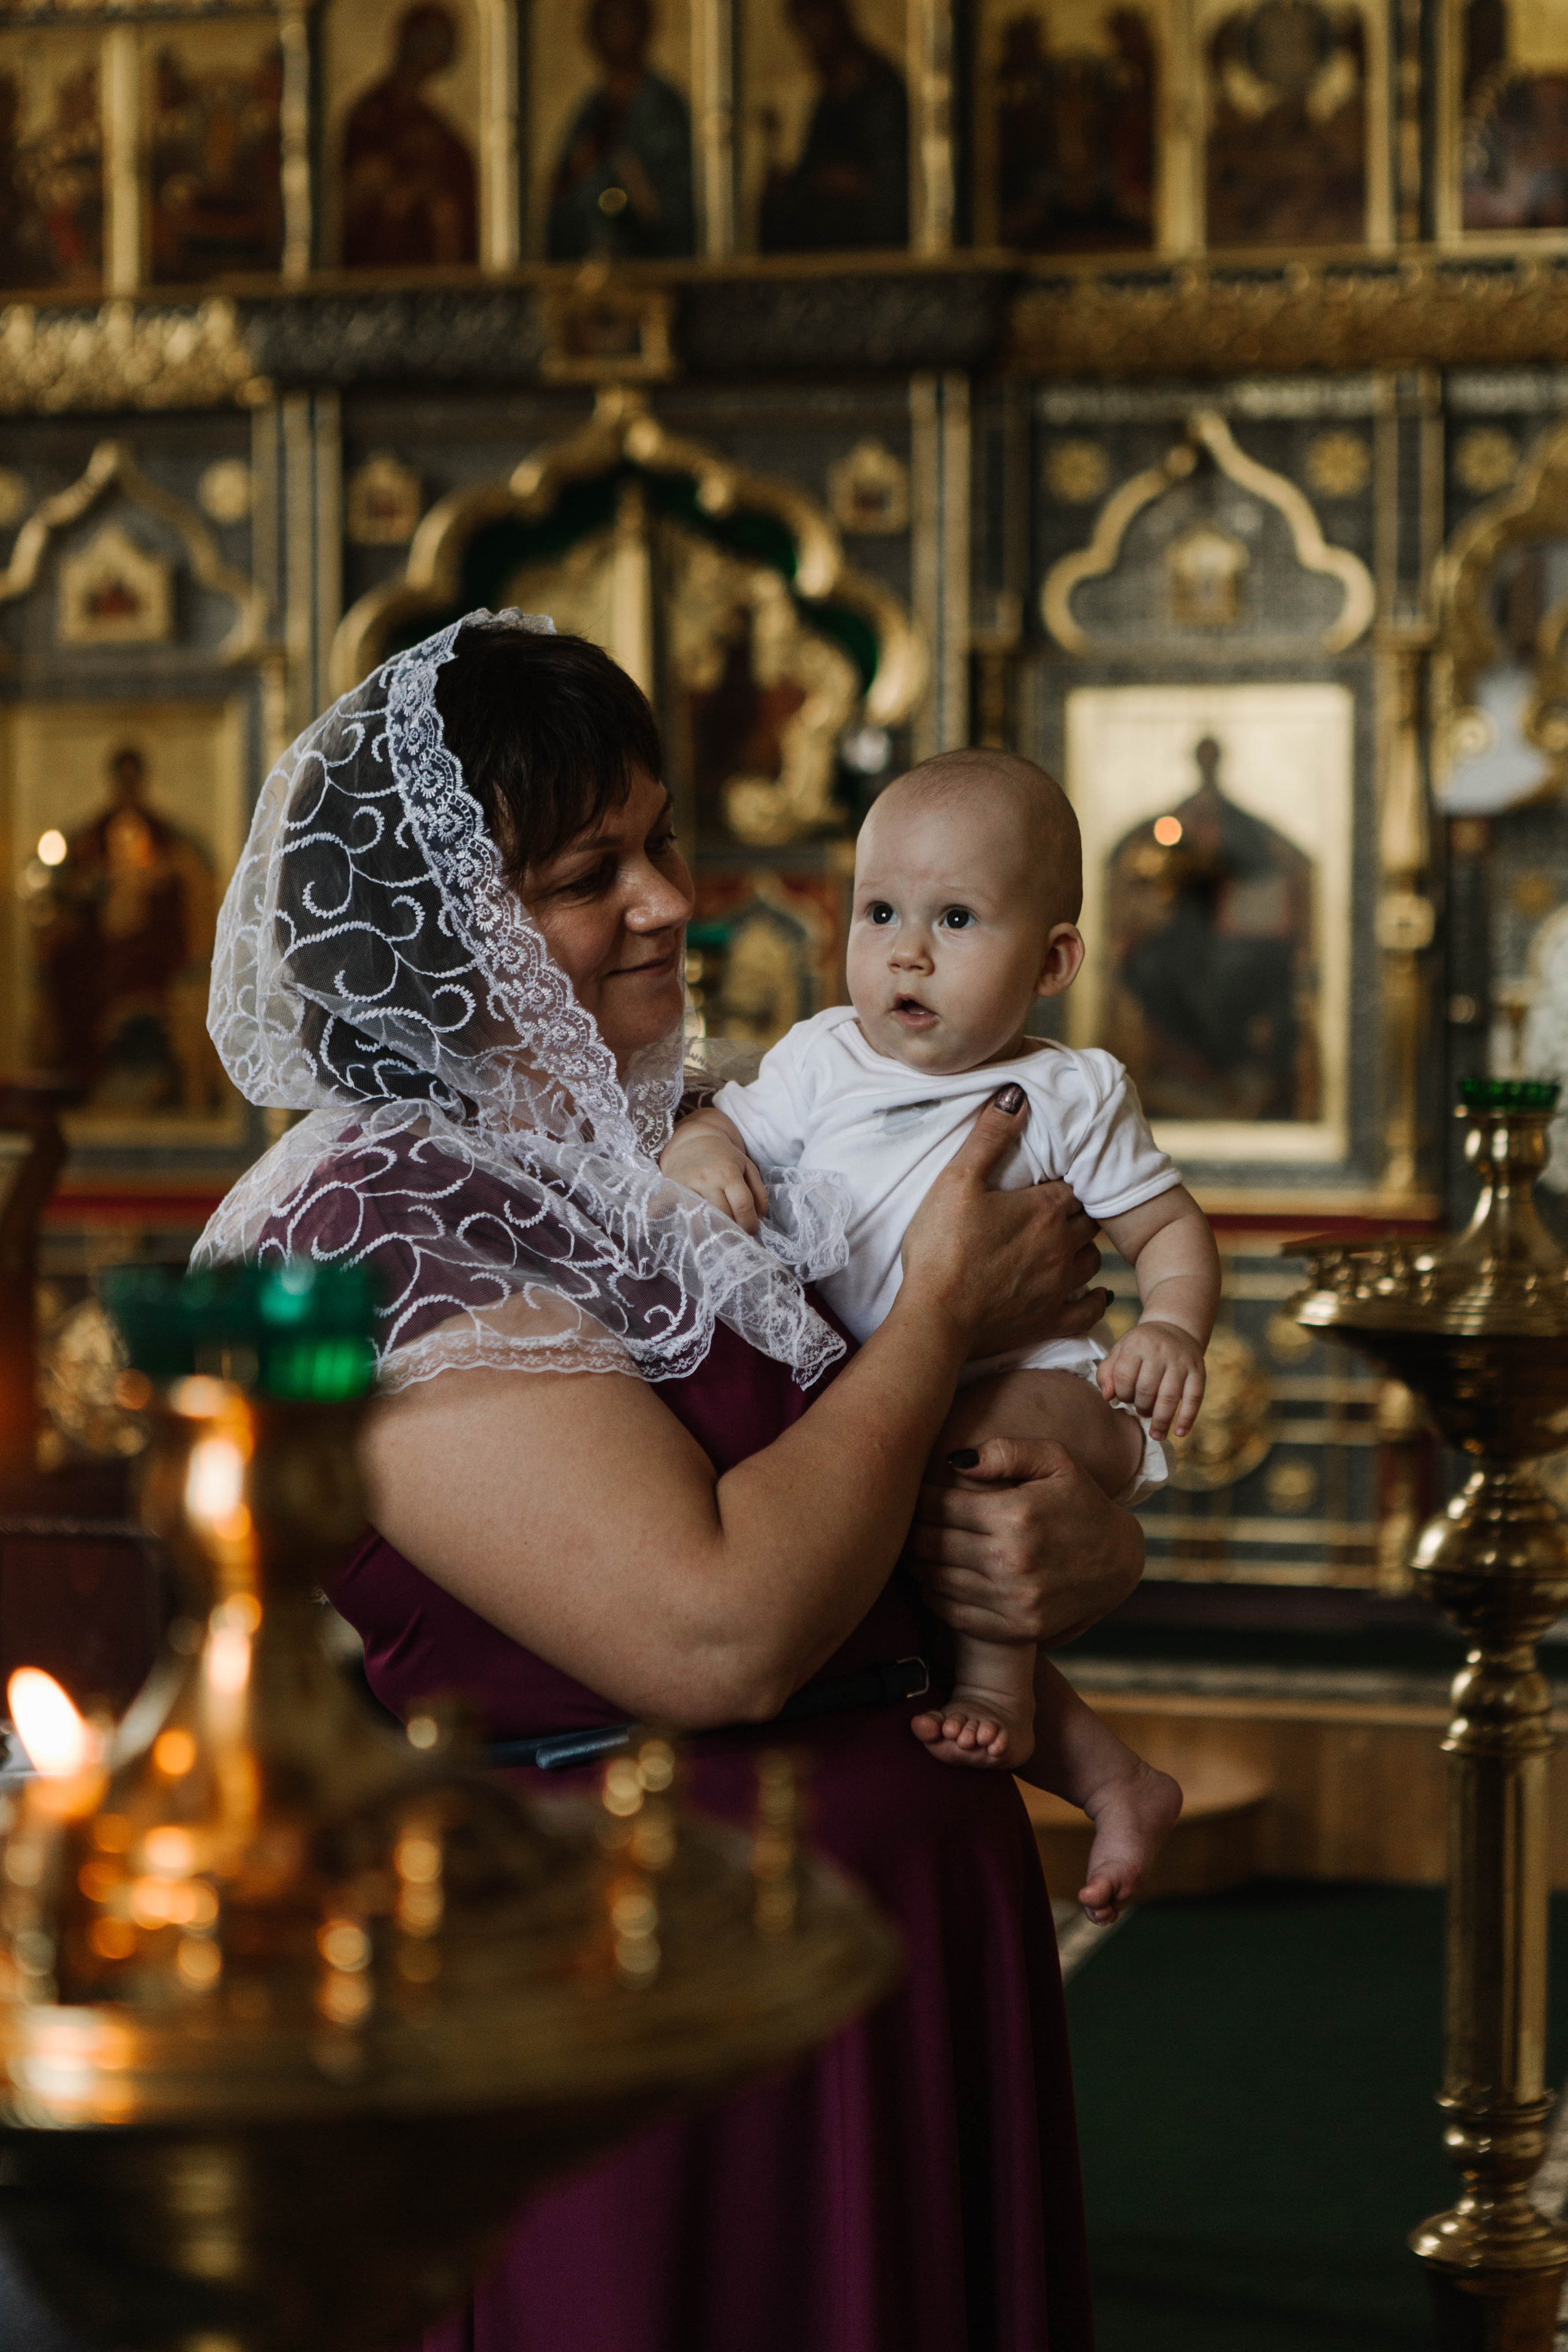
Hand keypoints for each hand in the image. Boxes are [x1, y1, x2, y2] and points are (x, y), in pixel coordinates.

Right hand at [660, 1124, 768, 1235]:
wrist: (693, 1141)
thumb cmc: (724, 1157)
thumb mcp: (747, 1167)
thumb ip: (758, 1192)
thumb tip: (759, 1218)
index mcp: (728, 1173)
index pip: (742, 1206)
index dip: (750, 1223)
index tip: (752, 1231)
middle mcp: (708, 1179)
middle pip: (724, 1215)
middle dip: (735, 1229)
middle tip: (739, 1233)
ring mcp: (688, 1186)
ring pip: (704, 1218)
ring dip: (715, 1230)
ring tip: (723, 1232)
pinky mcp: (673, 1190)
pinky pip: (684, 1214)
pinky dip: (692, 1223)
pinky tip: (701, 1227)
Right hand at [899, 1090, 1108, 1358]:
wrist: (936, 1317)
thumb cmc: (942, 1247)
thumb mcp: (957, 1180)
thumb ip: (990, 1136)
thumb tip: (1017, 1096)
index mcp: (1045, 1210)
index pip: (1074, 1185)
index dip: (1063, 1180)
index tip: (1050, 1180)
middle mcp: (1062, 1246)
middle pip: (1088, 1220)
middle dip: (1077, 1211)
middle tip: (1058, 1208)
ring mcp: (1060, 1286)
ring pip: (1093, 1260)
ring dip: (1085, 1249)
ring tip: (1069, 1243)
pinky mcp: (1050, 1320)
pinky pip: (1090, 1310)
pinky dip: (1096, 1300)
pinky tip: (1092, 1294)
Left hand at [907, 1437, 1143, 1647]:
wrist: (1119, 1561)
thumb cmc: (1080, 1502)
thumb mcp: (1055, 1460)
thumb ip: (1005, 1451)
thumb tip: (953, 1462)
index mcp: (1015, 1515)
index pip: (938, 1506)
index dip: (915, 1498)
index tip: (908, 1493)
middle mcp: (1012, 1561)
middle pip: (930, 1544)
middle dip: (907, 1530)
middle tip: (898, 1520)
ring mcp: (1013, 1600)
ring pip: (935, 1580)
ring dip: (913, 1563)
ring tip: (907, 1547)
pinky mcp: (1016, 1628)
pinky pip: (952, 1614)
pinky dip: (932, 1595)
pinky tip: (929, 1578)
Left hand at [1097, 1320, 1204, 1439]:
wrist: (1175, 1328)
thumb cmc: (1141, 1346)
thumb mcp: (1120, 1351)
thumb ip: (1107, 1372)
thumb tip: (1107, 1397)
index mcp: (1137, 1345)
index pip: (1124, 1377)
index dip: (1122, 1394)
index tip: (1124, 1398)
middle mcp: (1160, 1352)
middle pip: (1146, 1390)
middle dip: (1141, 1407)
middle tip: (1141, 1410)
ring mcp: (1181, 1362)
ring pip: (1169, 1397)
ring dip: (1161, 1420)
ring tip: (1156, 1434)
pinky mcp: (1198, 1371)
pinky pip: (1194, 1398)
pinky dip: (1187, 1418)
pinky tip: (1179, 1432)